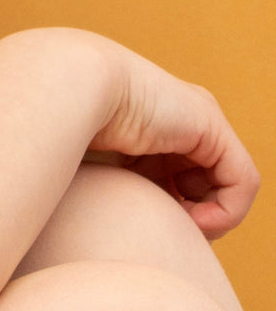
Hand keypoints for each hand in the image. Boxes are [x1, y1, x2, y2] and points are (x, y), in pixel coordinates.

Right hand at [78, 29, 260, 239]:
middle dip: (192, 211)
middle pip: (205, 182)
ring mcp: (200, 118)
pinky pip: (241, 182)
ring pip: (227, 186)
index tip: (153, 220)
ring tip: (180, 224)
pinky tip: (194, 219)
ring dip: (209, 216)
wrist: (73, 84)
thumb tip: (122, 219)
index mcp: (154, 121)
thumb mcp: (100, 159)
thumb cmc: (70, 120)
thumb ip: (122, 179)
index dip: (175, 206)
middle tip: (171, 227)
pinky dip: (226, 211)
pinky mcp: (213, 126)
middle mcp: (183, 117)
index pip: (181, 175)